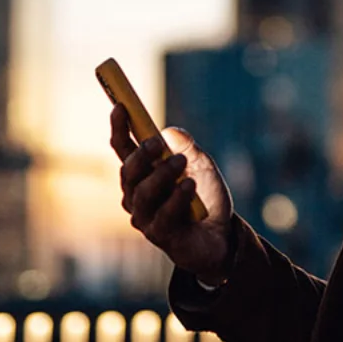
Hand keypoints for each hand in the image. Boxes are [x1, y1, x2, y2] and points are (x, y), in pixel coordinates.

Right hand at [110, 105, 236, 282]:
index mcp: (142, 174)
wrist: (223, 235)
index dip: (119, 128)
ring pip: (142, 193)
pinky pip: (162, 215)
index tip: (121, 106)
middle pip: (128, 171)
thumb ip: (187, 148)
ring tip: (182, 164)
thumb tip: (169, 132)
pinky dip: (176, 198)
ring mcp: (145, 217)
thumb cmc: (205, 198)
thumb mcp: (202, 166)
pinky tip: (190, 186)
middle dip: (141, 154)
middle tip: (158, 143)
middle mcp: (136, 194)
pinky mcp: (159, 235)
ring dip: (161, 175)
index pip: (123, 149)